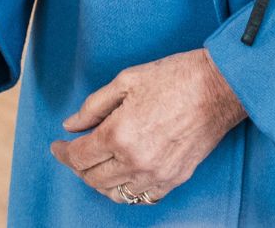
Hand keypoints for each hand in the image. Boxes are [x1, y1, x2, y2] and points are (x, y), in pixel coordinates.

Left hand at [49, 50, 245, 206]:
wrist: (217, 88)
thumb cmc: (173, 78)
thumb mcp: (125, 81)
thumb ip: (93, 107)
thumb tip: (71, 125)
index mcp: (119, 134)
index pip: (79, 156)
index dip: (62, 152)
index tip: (57, 146)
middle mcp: (136, 160)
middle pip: (93, 178)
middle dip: (77, 166)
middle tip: (74, 152)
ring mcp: (157, 174)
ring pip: (116, 193)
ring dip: (99, 181)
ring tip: (96, 164)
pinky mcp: (175, 179)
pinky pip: (142, 197)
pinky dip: (126, 190)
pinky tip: (122, 176)